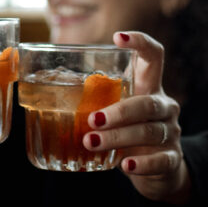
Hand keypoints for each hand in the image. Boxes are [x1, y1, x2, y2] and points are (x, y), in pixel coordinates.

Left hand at [83, 31, 190, 203]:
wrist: (158, 169)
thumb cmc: (127, 132)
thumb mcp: (114, 112)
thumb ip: (90, 100)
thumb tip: (35, 87)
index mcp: (148, 87)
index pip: (154, 57)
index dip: (141, 42)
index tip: (117, 37)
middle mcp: (163, 106)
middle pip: (148, 102)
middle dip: (119, 111)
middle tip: (92, 119)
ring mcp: (170, 132)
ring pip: (150, 131)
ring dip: (119, 136)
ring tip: (91, 142)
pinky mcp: (172, 159)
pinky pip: (161, 160)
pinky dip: (142, 163)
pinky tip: (125, 165)